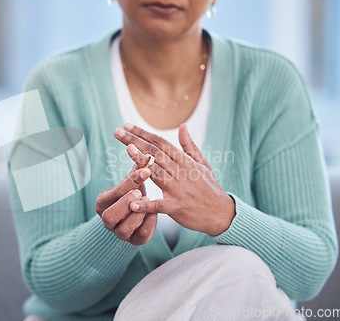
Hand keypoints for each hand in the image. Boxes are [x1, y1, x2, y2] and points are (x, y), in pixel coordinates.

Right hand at [96, 166, 156, 244]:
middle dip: (125, 204)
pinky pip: (140, 237)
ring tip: (148, 202)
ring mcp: (119, 233)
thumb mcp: (131, 181)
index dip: (128, 183)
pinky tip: (155, 212)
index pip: (112, 194)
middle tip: (139, 192)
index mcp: (102, 203)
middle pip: (109, 216)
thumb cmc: (132, 192)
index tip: (144, 171)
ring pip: (123, 230)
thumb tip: (142, 150)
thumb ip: (135, 169)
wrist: (137, 212)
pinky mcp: (134, 241)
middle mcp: (107, 220)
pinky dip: (149, 224)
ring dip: (137, 216)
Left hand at [114, 123, 234, 235]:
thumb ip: (189, 146)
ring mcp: (179, 190)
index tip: (127, 126)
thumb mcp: (202, 164)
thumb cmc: (209, 188)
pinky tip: (133, 202)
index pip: (161, 143)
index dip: (144, 133)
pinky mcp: (176, 208)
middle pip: (155, 153)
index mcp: (185, 162)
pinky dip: (146, 205)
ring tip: (127, 150)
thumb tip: (183, 126)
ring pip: (157, 173)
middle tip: (118, 132)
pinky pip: (159, 206)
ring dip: (142, 162)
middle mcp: (181, 173)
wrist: (221, 214)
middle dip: (136, 141)